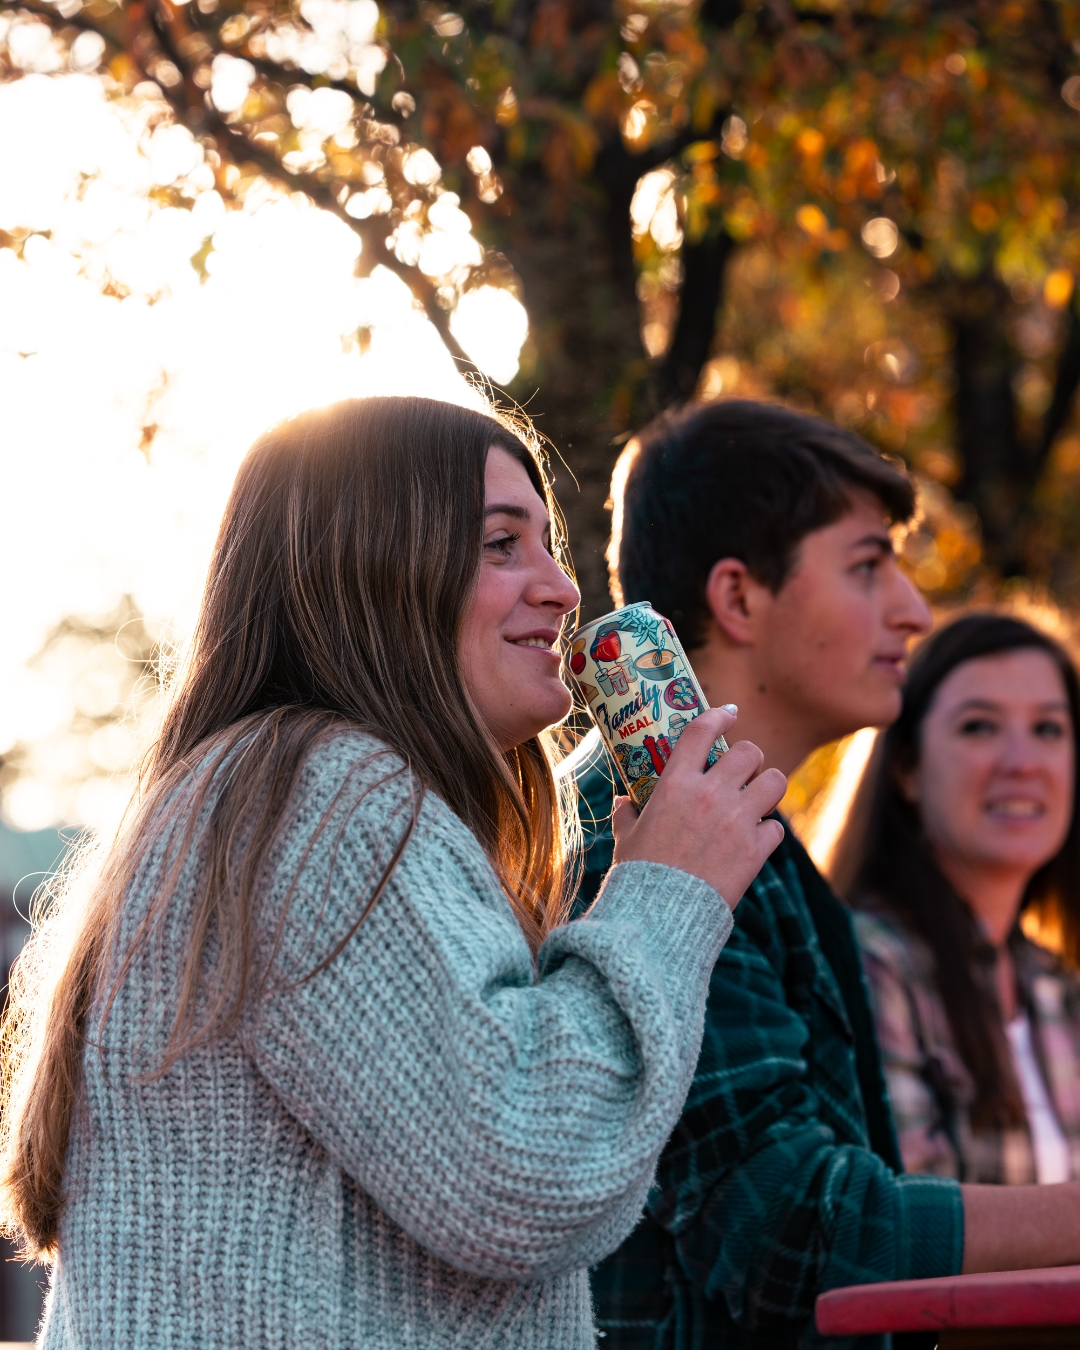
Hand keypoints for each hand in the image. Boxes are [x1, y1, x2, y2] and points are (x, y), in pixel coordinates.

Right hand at [611, 707, 785, 907]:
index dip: (718, 716)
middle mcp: (710, 794)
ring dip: (769, 787)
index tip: (728, 714)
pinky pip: (776, 827)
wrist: (661, 916)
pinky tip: (755, 841)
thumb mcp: (626, 837)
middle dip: (750, 758)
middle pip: (749, 752)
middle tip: (743, 771)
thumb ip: (626, 814)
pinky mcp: (755, 849)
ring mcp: (736, 820)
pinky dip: (768, 832)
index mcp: (676, 784)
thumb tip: (622, 802)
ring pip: (776, 781)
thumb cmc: (638, 874)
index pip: (701, 731)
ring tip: (759, 798)